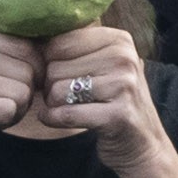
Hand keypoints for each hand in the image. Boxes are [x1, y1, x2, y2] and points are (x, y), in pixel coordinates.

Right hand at [0, 19, 41, 168]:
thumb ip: (13, 47)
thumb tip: (54, 40)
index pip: (27, 46)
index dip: (33, 70)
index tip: (10, 82)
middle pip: (28, 69)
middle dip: (24, 92)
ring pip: (23, 91)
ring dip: (16, 109)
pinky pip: (10, 109)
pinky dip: (7, 121)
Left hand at [34, 23, 177, 177]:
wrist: (144, 144)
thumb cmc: (114, 101)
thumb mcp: (104, 65)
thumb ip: (76, 47)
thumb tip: (33, 33)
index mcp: (119, 40)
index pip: (59, 42)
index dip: (50, 62)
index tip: (61, 76)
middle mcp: (124, 58)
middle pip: (55, 66)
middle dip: (51, 85)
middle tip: (66, 97)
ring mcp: (124, 86)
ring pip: (56, 89)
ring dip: (52, 104)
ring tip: (67, 107)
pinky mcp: (117, 115)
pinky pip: (65, 114)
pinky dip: (52, 119)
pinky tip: (56, 119)